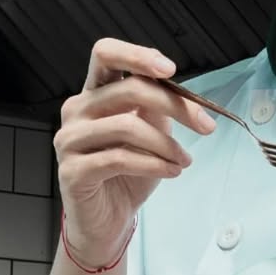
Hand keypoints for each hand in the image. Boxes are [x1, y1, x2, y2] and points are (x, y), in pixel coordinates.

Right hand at [54, 37, 216, 265]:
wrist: (108, 220)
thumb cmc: (127, 174)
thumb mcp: (150, 134)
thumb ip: (158, 109)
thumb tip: (184, 96)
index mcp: (93, 94)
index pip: (105, 54)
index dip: (137, 55)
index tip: (172, 71)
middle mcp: (76, 110)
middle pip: (127, 90)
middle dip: (174, 106)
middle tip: (206, 126)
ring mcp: (69, 140)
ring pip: (127, 127)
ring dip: (167, 144)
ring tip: (184, 160)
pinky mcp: (72, 170)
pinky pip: (119, 158)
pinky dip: (154, 164)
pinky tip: (172, 172)